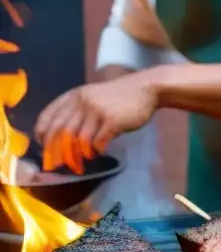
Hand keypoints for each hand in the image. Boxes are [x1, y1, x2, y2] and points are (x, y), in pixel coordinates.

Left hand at [34, 72, 159, 173]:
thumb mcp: (93, 96)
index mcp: (74, 95)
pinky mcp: (112, 121)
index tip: (44, 146)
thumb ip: (78, 111)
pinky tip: (100, 152)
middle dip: (57, 150)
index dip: (42, 134)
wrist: (147, 88)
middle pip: (61, 131)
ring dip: (79, 154)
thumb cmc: (119, 95)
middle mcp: (82, 102)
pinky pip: (97, 142)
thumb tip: (63, 138)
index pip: (48, 117)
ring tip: (83, 159)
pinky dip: (96, 151)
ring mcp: (97, 111)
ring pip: (79, 139)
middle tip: (59, 163)